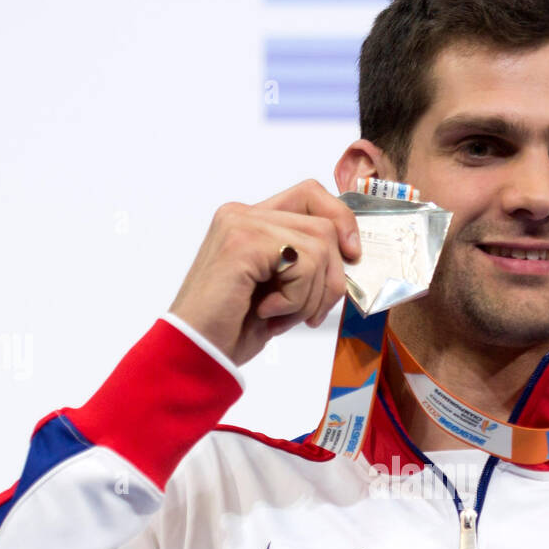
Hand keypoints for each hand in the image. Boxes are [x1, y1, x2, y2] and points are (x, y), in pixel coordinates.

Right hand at [168, 178, 361, 365]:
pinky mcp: (243, 242)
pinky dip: (296, 299)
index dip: (341, 221)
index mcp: (249, 221)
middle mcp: (243, 214)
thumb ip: (307, 264)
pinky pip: (304, 264)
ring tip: (280, 314)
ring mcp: (241, 224)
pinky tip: (266, 311)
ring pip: (320, 246)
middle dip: (331, 279)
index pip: (311, 196)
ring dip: (311, 295)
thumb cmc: (232, 328)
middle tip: (309, 314)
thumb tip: (350, 254)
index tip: (352, 256)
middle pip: (324, 225)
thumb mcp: (282, 291)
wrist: (196, 352)